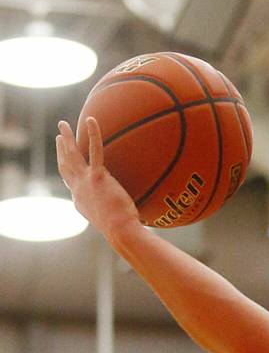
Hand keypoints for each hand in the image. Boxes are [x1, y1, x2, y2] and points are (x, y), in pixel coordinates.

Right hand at [56, 117, 140, 238]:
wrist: (121, 232)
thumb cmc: (122, 230)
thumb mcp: (111, 221)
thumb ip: (111, 211)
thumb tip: (125, 213)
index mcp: (80, 200)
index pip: (69, 181)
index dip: (65, 168)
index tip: (63, 158)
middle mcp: (78, 190)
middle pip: (65, 164)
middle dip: (61, 148)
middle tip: (60, 134)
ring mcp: (86, 182)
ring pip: (72, 155)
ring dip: (67, 138)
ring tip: (63, 124)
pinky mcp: (98, 177)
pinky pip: (94, 150)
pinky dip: (92, 134)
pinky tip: (91, 120)